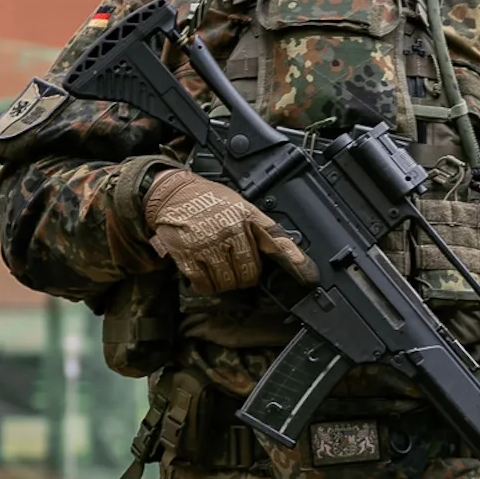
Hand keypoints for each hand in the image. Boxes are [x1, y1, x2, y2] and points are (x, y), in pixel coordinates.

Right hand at [143, 169, 315, 294]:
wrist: (170, 193)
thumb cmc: (208, 200)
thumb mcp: (240, 205)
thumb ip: (261, 228)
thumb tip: (287, 254)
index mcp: (246, 216)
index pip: (276, 242)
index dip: (295, 261)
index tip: (309, 276)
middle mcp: (229, 230)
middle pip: (250, 272)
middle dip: (247, 275)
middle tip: (237, 265)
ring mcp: (206, 245)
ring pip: (228, 282)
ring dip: (226, 281)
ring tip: (219, 266)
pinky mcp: (186, 256)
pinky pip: (205, 285)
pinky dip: (207, 284)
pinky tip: (205, 271)